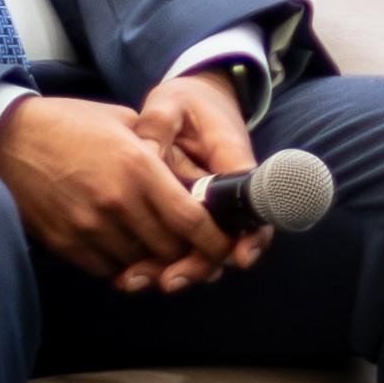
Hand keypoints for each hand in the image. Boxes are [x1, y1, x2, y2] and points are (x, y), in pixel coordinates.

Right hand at [0, 93, 243, 294]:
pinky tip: (130, 252)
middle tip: (200, 255)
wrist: (8, 138)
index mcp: (137, 167)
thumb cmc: (70, 124)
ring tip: (166, 256)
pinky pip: (109, 269)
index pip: (189, 219)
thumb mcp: (123, 122)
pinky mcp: (66, 243)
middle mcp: (116, 202)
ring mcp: (89, 226)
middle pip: (170, 249)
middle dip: (191, 256)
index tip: (226, 247)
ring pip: (141, 265)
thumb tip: (195, 178)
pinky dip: (125, 267)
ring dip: (157, 263)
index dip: (214, 241)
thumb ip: (160, 151)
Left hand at [134, 68, 274, 280]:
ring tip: (138, 281)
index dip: (249, 235)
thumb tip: (144, 156)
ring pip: (206, 249)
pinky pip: (186, 244)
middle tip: (169, 281)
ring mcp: (214, 207)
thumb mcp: (169, 103)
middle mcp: (229, 191)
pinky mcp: (194, 215)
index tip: (238, 258)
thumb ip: (158, 126)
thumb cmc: (186, 101)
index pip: (251, 202)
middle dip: (202, 265)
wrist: (197, 100)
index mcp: (232, 160)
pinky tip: (131, 272)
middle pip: (230, 240)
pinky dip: (164, 261)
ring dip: (179, 270)